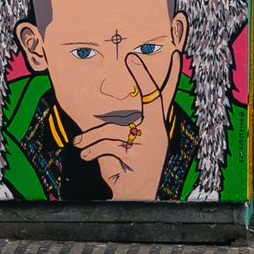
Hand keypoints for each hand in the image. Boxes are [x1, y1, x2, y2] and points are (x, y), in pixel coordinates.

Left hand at [72, 54, 171, 198]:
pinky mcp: (139, 155)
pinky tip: (86, 156)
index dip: (170, 76)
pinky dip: (93, 151)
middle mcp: (157, 131)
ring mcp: (151, 143)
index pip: (162, 97)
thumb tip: (98, 122)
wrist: (132, 197)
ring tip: (78, 144)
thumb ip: (117, 130)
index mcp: (155, 127)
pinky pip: (109, 145)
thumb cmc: (126, 170)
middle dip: (145, 75)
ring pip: (115, 127)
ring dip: (91, 137)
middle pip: (154, 97)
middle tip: (133, 56)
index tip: (175, 56)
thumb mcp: (122, 146)